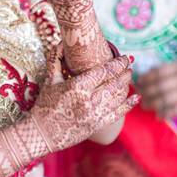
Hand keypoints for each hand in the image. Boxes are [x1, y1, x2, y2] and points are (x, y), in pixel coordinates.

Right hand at [0, 55, 136, 176]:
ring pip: (117, 96)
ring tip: (130, 76)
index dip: (117, 63)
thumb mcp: (49, 81)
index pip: (103, 71)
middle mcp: (87, 101)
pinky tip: (135, 97)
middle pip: (113, 82)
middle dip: (124, 72)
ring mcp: (93, 114)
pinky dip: (128, 105)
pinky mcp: (96, 126)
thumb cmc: (44, 106)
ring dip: (126, 85)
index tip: (124, 57)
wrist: (40, 134)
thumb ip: (56, 60)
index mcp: (77, 87)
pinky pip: (117, 114)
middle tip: (129, 64)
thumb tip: (60, 43)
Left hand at [139, 58, 176, 118]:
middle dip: (147, 92)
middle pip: (161, 86)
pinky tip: (158, 116)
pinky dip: (167, 114)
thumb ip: (170, 68)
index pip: (160, 72)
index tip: (139, 81)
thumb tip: (150, 72)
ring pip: (167, 99)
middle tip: (139, 95)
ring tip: (145, 105)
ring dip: (153, 103)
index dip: (147, 77)